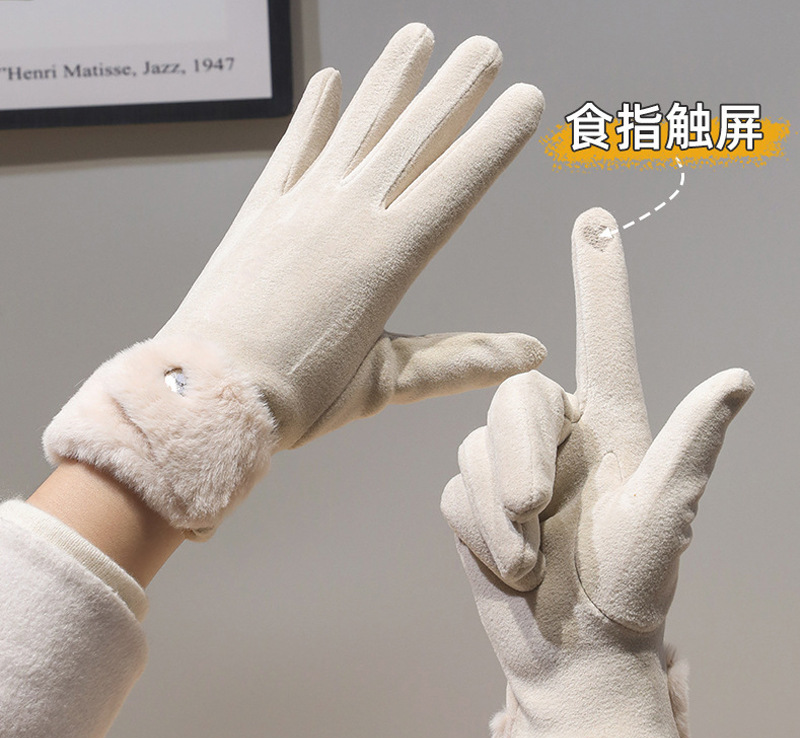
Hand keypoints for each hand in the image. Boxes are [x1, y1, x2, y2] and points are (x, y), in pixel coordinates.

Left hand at [43, 24, 545, 535]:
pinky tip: (328, 82)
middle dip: (453, 90)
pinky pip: (293, 148)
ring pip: (355, 127)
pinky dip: (312, 114)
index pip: (457, 182)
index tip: (526, 98)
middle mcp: (347, 216)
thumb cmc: (297, 396)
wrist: (207, 392)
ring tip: (416, 40)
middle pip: (412, 139)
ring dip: (390, 80)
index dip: (495, 138)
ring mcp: (300, 206)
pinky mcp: (261, 210)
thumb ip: (460, 360)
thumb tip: (529, 355)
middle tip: (483, 49)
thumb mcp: (386, 383)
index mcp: (387, 259)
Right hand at [441, 208, 752, 737]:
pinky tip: (505, 562)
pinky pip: (457, 492)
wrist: (569, 652)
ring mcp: (511, 468)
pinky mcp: (473, 499)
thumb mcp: (664, 517)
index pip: (602, 340)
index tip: (595, 221)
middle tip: (540, 513)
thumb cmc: (631, 587)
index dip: (600, 282)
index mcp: (610, 428)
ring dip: (502, 513)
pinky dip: (481, 530)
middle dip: (521, 458)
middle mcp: (557, 436)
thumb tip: (738, 379)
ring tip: (531, 560)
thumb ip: (690, 446)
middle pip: (516, 399)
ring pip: (476, 450)